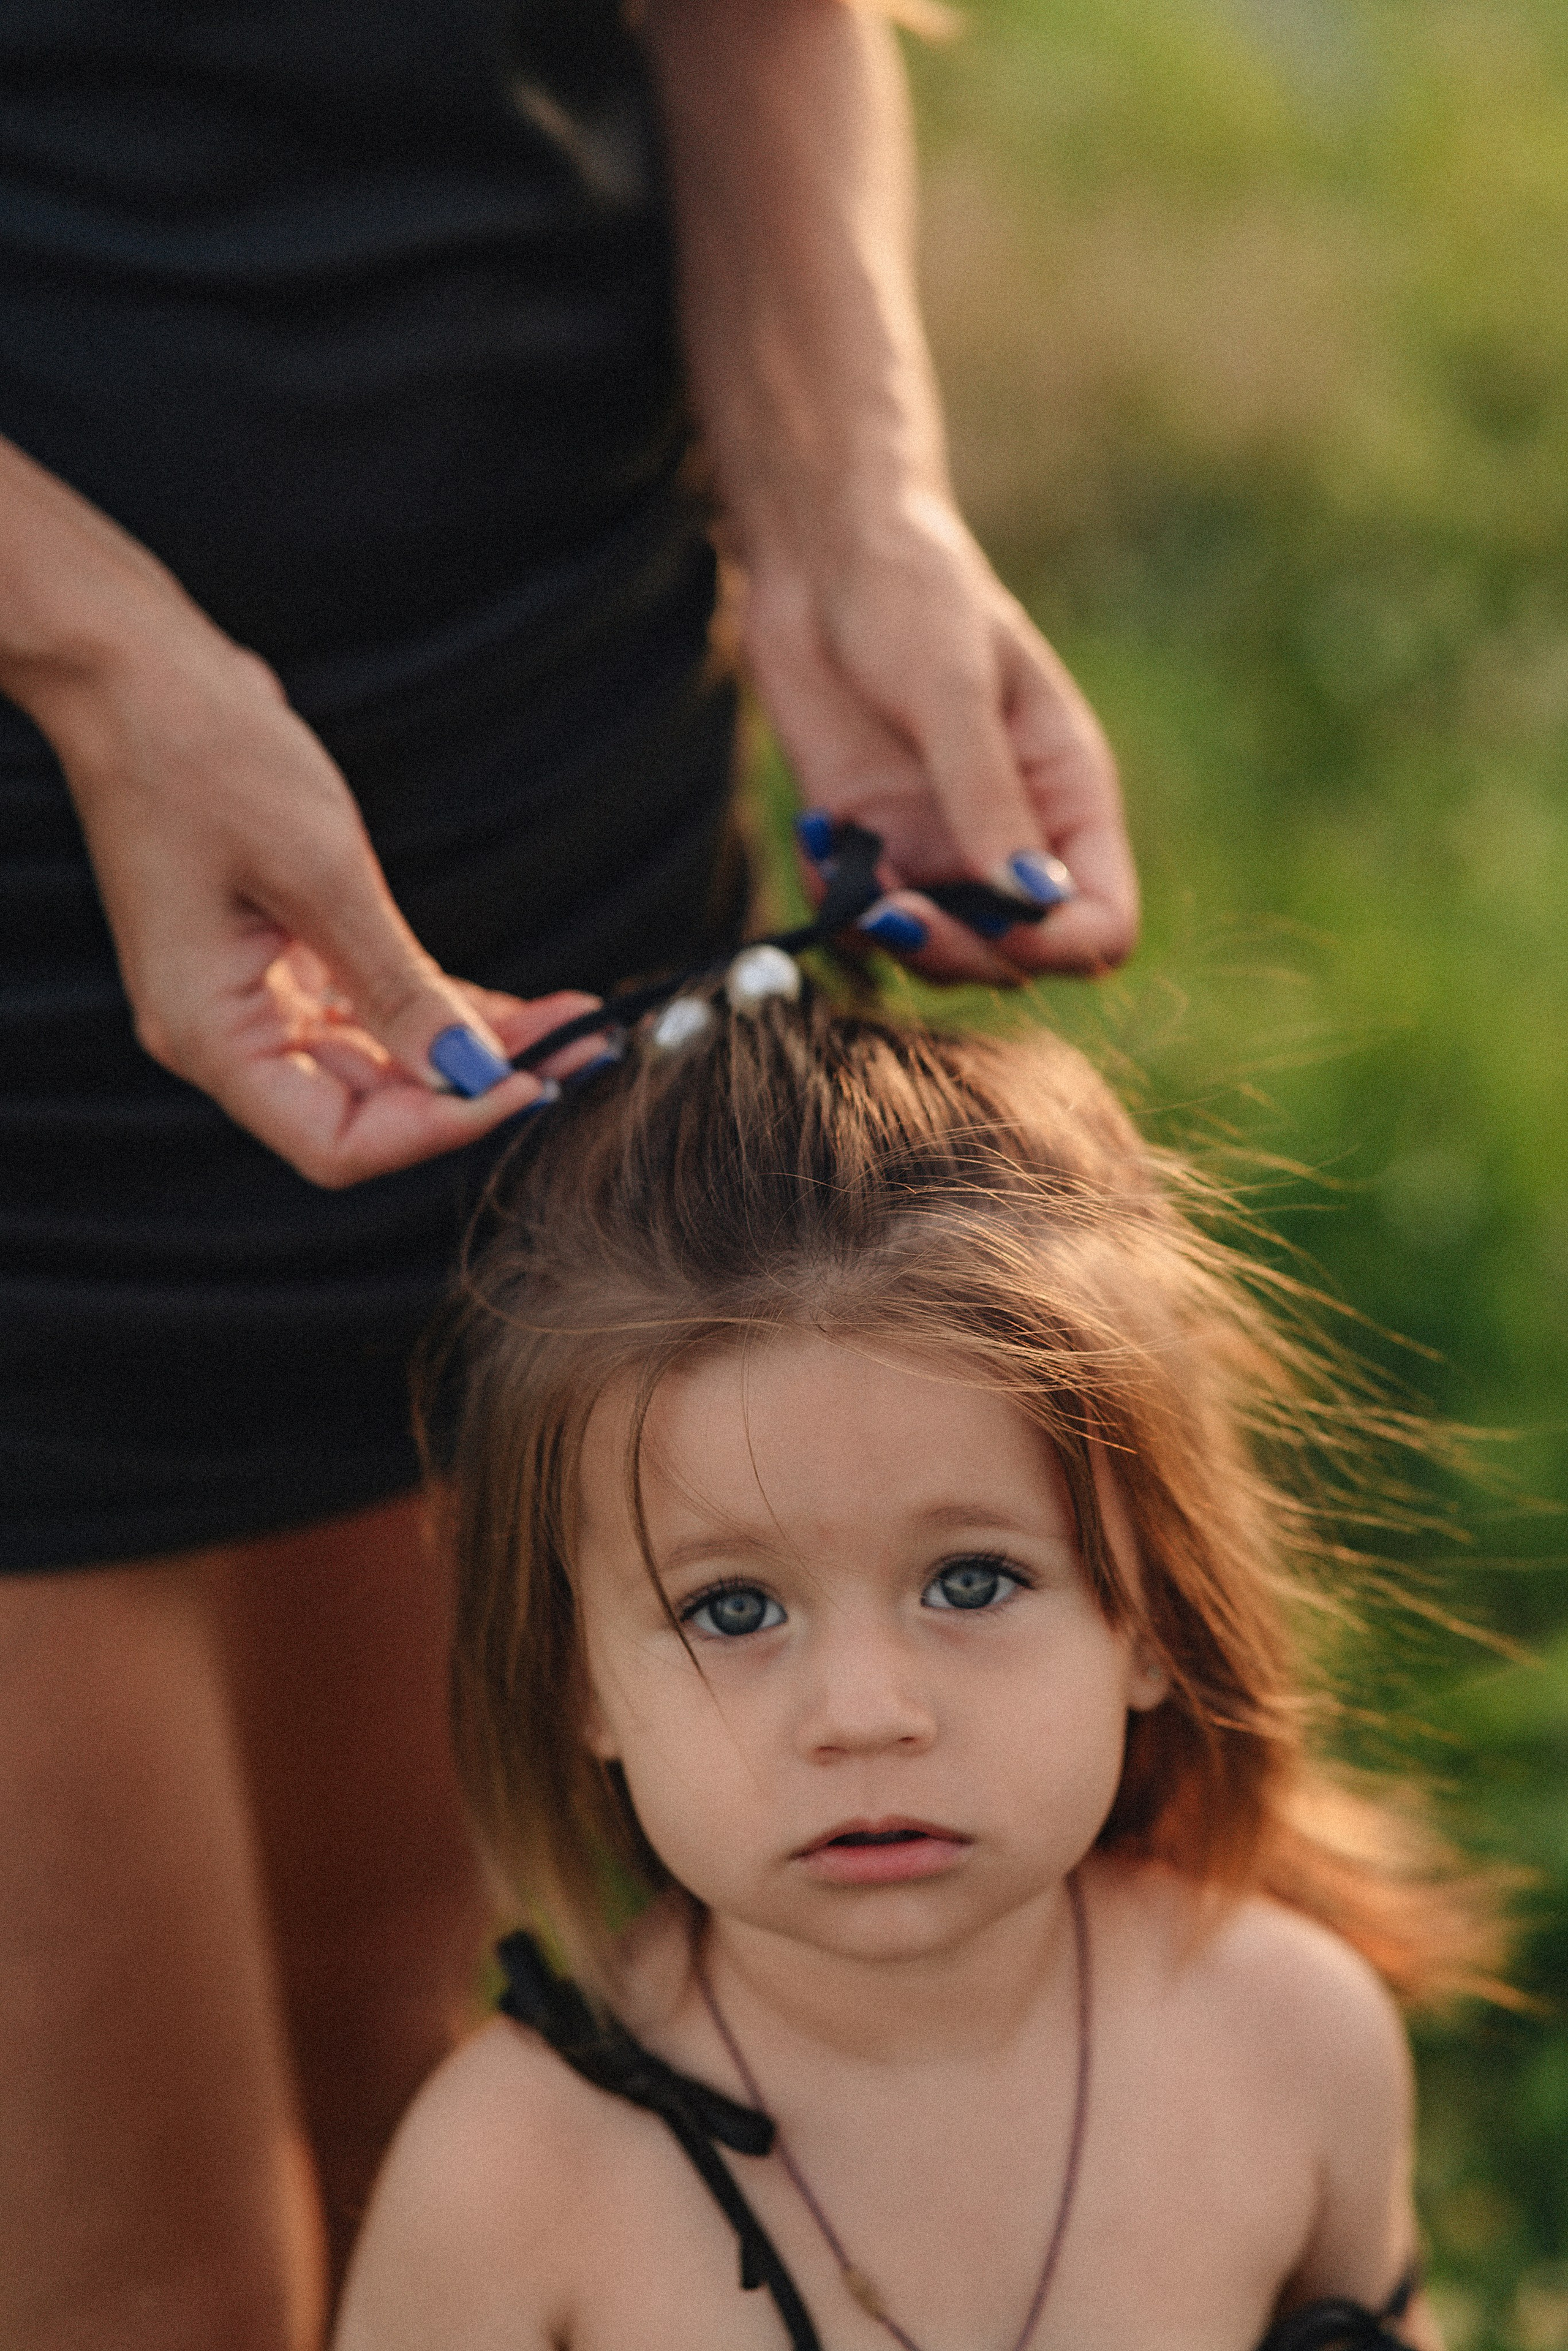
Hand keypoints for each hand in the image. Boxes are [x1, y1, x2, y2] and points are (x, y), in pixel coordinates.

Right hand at [34, 609, 598, 1186]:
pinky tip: (519, 1007)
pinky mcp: (285, 961)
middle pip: (369, 1112)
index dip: (439, 1128)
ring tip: (571, 1031)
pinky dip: (443, 1011)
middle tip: (578, 1056)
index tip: (527, 1087)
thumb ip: (396, 987)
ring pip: (384, 1064)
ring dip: (474, 1051)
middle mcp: (229, 1035)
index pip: (339, 1143)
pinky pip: (377, 1012)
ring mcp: (257, 1000)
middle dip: (475, 1089)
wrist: (140, 677)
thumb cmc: (204, 759)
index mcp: (211, 1035)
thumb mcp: (320, 874)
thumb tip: (469, 1071)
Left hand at [741, 490, 1137, 982]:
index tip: (999, 921)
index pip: (1101, 922)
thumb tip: (1025, 898)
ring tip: (856, 880)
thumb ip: (985, 795)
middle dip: (961, 953)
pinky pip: (863, 918)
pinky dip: (839, 906)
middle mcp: (1010, 839)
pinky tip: (818, 841)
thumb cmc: (912, 593)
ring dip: (895, 940)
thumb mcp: (955, 689)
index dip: (1060, 946)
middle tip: (894, 913)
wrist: (820, 556)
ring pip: (939, 954)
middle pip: (1016, 957)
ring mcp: (938, 848)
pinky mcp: (870, 845)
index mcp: (1068, 796)